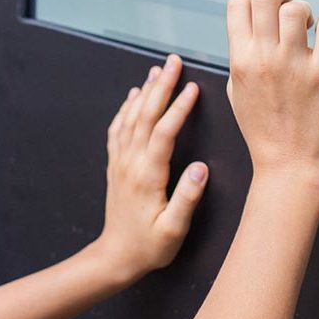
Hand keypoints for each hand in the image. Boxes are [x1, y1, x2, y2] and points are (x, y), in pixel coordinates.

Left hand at [93, 54, 207, 283]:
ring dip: (144, 91)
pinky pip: (118, 129)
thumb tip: (203, 168)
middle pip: (145, 115)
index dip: (178, 108)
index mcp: (148, 175)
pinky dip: (125, 108)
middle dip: (161, 86)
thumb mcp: (174, 230)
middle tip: (173, 62)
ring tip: (157, 71)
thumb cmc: (149, 246)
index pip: (164, 132)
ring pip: (131, 118)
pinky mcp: (115, 165)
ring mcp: (120, 161)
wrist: (115, 256)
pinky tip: (133, 96)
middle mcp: (131, 162)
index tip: (193, 87)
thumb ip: (188, 198)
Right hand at [227, 0, 318, 186]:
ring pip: (295, 8)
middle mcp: (264, 58)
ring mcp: (295, 65)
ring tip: (307, 25)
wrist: (291, 163)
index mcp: (240, 60)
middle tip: (287, 2)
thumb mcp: (236, 90)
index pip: (237, 3)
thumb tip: (250, 28)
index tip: (263, 4)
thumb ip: (241, 56)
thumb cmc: (264, 129)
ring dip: (303, 8)